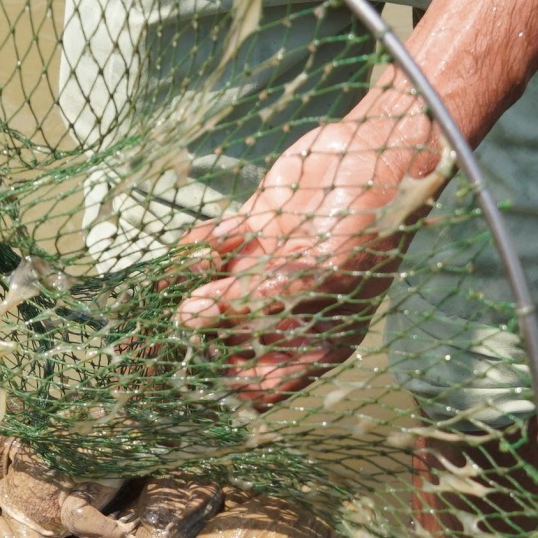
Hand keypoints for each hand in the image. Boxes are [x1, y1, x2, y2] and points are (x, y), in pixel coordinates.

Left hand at [175, 100, 449, 409]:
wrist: (383, 152)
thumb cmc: (373, 220)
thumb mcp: (323, 269)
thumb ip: (256, 296)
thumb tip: (190, 316)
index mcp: (316, 339)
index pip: (259, 384)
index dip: (220, 385)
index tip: (183, 374)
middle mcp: (286, 313)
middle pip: (223, 341)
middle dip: (189, 335)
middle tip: (154, 332)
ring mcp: (265, 273)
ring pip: (206, 293)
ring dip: (188, 285)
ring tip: (191, 271)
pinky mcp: (252, 233)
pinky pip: (208, 249)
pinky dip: (202, 244)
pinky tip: (224, 232)